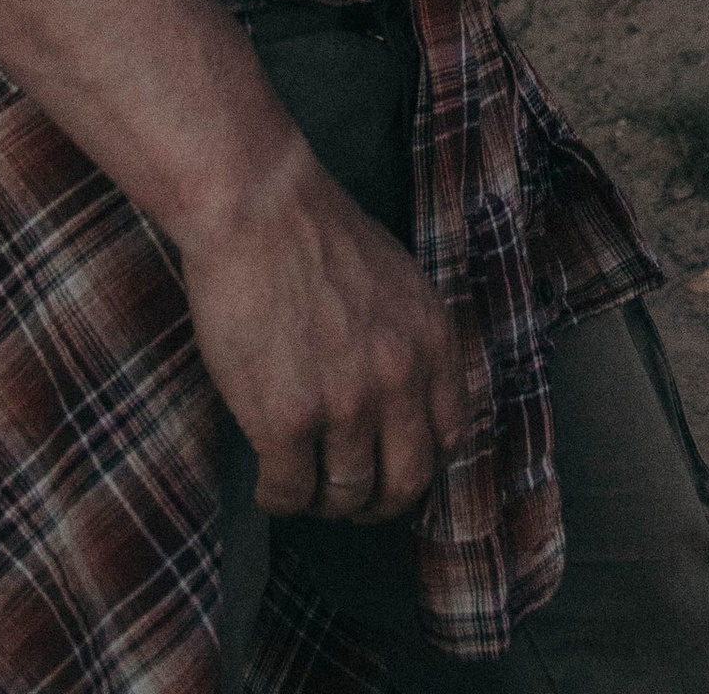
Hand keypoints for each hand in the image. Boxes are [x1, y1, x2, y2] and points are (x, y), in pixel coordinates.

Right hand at [181, 147, 474, 522]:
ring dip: (323, 500)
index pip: (451, 437)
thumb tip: (404, 395)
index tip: (394, 467)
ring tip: (301, 483)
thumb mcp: (398, 280)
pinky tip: (269, 482)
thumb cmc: (317, 232)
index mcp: (433, 341)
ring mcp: (344, 404)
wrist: (258, 207)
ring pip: (345, 494)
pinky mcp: (286, 420)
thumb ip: (408, 339)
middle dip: (377, 501)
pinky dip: (278, 498)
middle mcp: (400, 379)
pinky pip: (289, 492)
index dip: (421, 462)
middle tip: (350, 498)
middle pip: (407, 481)